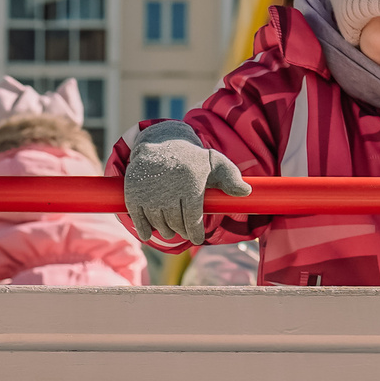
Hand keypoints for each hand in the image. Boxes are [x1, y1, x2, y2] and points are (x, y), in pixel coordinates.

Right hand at [122, 121, 249, 247]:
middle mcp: (169, 189)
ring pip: (158, 223)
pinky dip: (144, 229)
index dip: (195, 232)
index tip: (196, 238)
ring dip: (164, 231)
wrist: (160, 143)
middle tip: (183, 232)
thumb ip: (231, 178)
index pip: (193, 219)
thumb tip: (246, 192)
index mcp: (191, 184)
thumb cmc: (190, 158)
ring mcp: (149, 192)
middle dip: (181, 231)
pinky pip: (139, 219)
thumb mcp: (214, 162)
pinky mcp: (133, 193)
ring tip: (169, 230)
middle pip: (175, 223)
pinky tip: (148, 233)